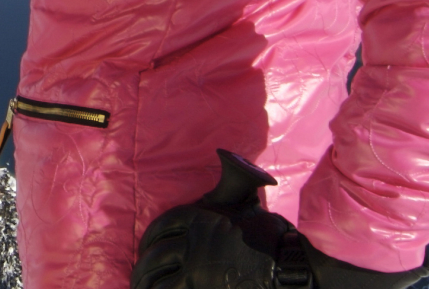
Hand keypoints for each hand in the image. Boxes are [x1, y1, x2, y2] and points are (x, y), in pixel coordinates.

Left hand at [131, 150, 427, 288]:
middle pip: (156, 255)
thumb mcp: (245, 199)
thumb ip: (232, 177)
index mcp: (198, 217)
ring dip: (146, 282)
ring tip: (140, 288)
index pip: (162, 226)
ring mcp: (196, 270)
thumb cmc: (268, 232)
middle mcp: (192, 242)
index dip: (150, 239)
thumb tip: (223, 153)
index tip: (146, 248)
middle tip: (138, 274)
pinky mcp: (202, 288)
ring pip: (158, 279)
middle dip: (144, 266)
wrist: (290, 267)